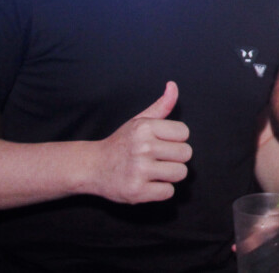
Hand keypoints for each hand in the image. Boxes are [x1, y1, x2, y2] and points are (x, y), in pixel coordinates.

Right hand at [90, 81, 191, 203]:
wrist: (93, 167)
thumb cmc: (121, 143)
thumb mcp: (139, 121)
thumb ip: (161, 105)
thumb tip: (173, 85)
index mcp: (145, 127)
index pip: (184, 133)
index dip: (175, 139)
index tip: (162, 143)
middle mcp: (142, 147)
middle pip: (186, 154)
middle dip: (176, 157)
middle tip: (158, 158)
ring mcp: (139, 170)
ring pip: (180, 173)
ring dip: (170, 175)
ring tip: (154, 171)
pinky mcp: (137, 192)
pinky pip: (168, 192)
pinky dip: (161, 190)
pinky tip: (148, 183)